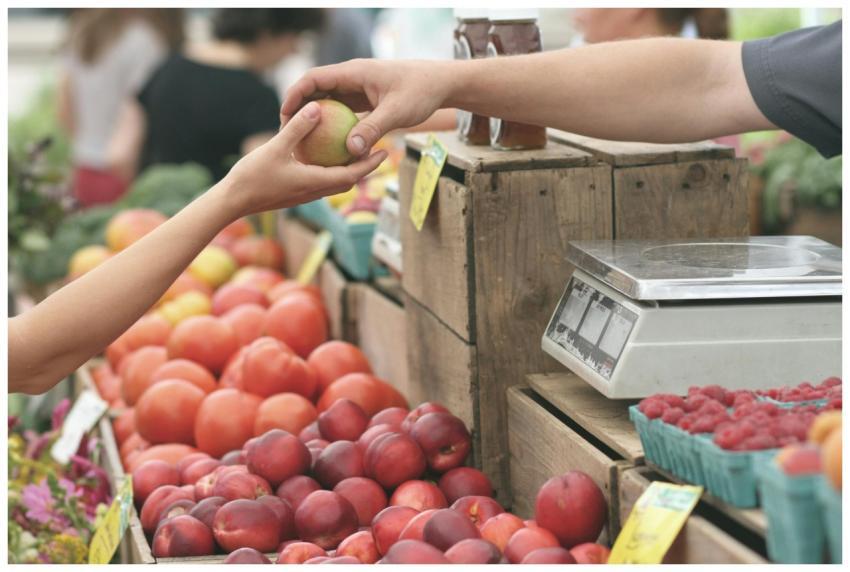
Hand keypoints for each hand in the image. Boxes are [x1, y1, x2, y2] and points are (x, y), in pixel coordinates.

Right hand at [221, 101, 387, 217]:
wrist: (232, 201)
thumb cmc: (252, 176)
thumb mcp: (275, 147)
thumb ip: (297, 128)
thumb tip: (317, 107)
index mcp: (314, 182)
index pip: (352, 175)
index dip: (370, 164)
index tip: (385, 151)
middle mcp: (314, 191)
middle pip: (348, 180)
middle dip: (365, 167)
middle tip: (378, 150)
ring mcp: (304, 194)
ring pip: (334, 182)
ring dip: (348, 169)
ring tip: (356, 151)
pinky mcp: (295, 193)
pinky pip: (320, 180)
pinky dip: (330, 169)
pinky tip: (325, 155)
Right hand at [282, 59, 452, 156]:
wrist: (441, 84)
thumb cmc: (421, 92)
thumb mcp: (397, 112)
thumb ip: (373, 129)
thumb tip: (350, 150)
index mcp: (354, 72)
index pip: (314, 78)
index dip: (295, 95)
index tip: (284, 115)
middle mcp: (352, 78)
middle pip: (316, 90)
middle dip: (299, 109)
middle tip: (286, 132)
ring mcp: (358, 88)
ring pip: (328, 101)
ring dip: (315, 118)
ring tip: (302, 141)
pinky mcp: (365, 99)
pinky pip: (342, 111)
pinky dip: (333, 125)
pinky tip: (328, 146)